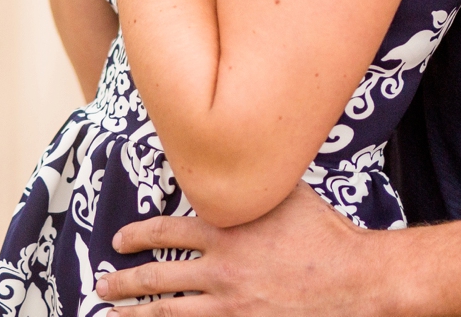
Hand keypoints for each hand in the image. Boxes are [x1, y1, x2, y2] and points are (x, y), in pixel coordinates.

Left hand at [97, 187, 396, 315]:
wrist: (357, 280)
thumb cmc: (326, 235)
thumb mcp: (285, 194)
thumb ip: (253, 183)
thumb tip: (238, 159)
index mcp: (225, 233)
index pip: (165, 233)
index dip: (137, 237)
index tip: (119, 242)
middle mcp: (221, 272)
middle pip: (156, 280)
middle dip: (123, 284)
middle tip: (102, 287)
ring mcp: (232, 307)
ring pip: (169, 314)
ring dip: (136, 316)